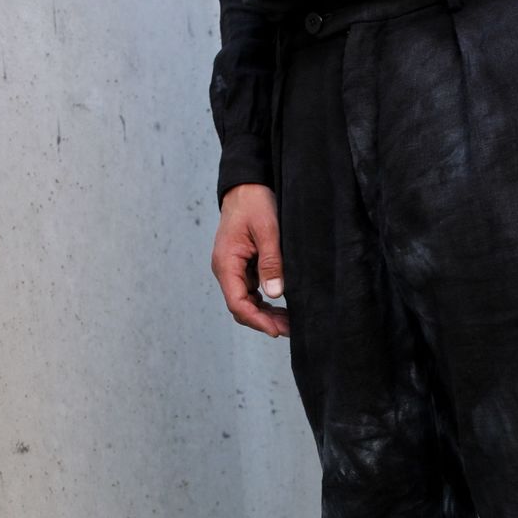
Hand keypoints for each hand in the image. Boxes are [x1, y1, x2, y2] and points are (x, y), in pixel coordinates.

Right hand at [211, 183, 287, 338]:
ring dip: (266, 315)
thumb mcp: (267, 230)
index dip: (257, 320)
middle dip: (264, 322)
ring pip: (247, 303)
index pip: (237, 302)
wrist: (247, 186)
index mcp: (226, 263)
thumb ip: (271, 262)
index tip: (276, 330)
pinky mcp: (243, 268)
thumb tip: (274, 293)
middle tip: (291, 330)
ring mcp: (234, 270)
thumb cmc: (255, 203)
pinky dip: (266, 304)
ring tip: (291, 323)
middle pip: (241, 307)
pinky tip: (284, 309)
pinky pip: (252, 293)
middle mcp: (226, 270)